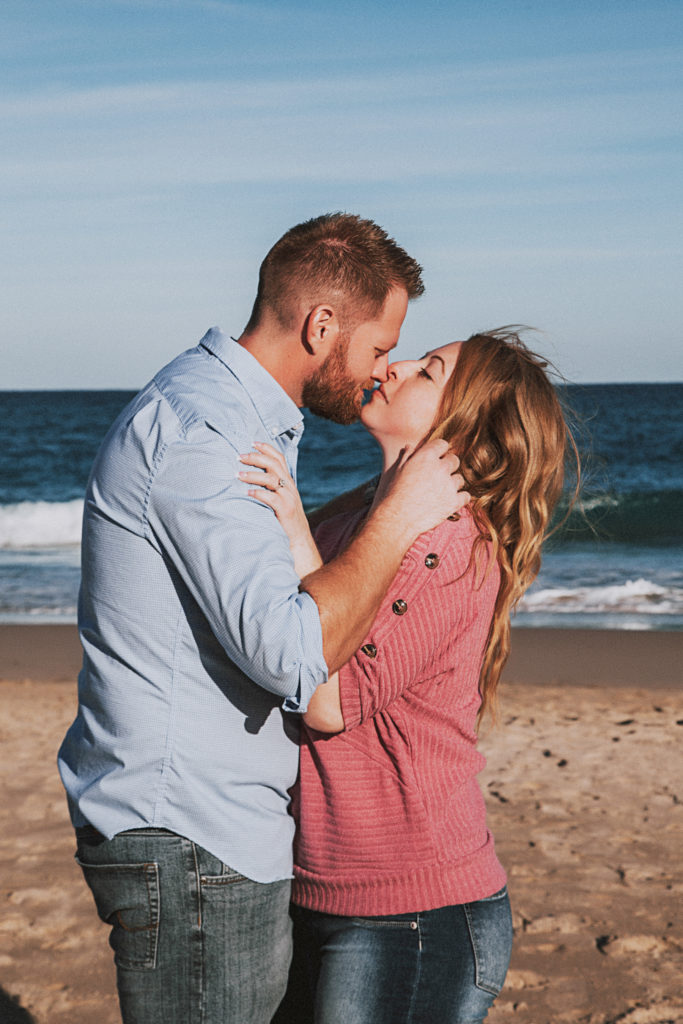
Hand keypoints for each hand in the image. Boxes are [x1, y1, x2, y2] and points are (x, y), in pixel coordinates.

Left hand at [238, 442, 322, 577]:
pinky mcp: (286, 510)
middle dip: (255, 458)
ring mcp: (289, 498)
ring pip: (272, 479)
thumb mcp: (279, 499)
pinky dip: (258, 493)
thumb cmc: (283, 519)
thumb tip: (247, 475)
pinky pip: (271, 498)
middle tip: (238, 457)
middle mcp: (289, 487)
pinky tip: (246, 493)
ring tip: (237, 475)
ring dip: (253, 475)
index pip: (279, 458)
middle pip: (274, 464)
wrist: (298, 540)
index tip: (251, 442)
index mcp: (288, 482)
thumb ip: (269, 487)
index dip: (266, 448)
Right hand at [371, 439, 469, 542]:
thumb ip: (406, 456)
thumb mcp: (396, 470)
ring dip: (452, 484)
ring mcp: (449, 485)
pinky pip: (466, 496)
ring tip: (440, 492)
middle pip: (454, 460)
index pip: (442, 444)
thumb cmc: (393, 493)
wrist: (397, 518)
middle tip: (438, 477)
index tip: (436, 458)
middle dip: (447, 466)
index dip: (439, 451)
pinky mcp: (454, 502)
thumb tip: (410, 447)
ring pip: (460, 479)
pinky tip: (450, 501)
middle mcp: (441, 468)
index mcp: (426, 456)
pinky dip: (460, 498)